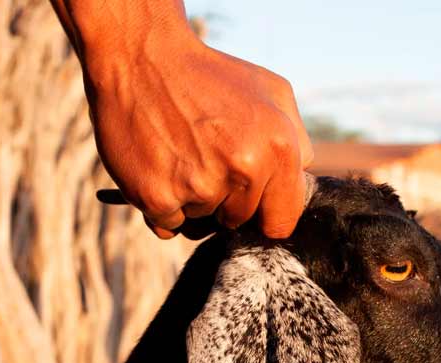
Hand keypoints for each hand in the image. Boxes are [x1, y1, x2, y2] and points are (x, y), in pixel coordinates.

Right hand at [70, 17, 312, 238]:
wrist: (140, 58)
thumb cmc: (209, 76)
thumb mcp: (272, 92)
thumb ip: (297, 141)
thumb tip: (300, 179)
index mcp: (278, 148)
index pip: (281, 222)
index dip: (263, 214)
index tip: (248, 200)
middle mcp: (243, 170)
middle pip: (237, 222)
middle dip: (223, 201)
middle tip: (203, 158)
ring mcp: (199, 187)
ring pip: (200, 225)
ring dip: (191, 202)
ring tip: (179, 156)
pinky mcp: (157, 197)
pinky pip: (168, 227)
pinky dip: (161, 206)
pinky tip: (157, 168)